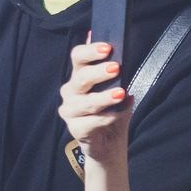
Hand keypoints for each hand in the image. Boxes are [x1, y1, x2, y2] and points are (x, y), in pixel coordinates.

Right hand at [58, 41, 129, 174]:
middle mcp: (70, 91)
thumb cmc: (112, 110)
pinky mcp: (75, 128)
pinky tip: (117, 115)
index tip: (108, 47)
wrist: (110, 142)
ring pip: (86, 101)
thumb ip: (115, 69)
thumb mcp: (118, 87)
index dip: (90, 50)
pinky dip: (107, 118)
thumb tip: (119, 48)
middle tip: (116, 68)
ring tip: (120, 93)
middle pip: (80, 77)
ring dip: (104, 97)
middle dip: (99, 72)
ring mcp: (70, 110)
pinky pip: (91, 122)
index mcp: (79, 76)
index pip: (78, 57)